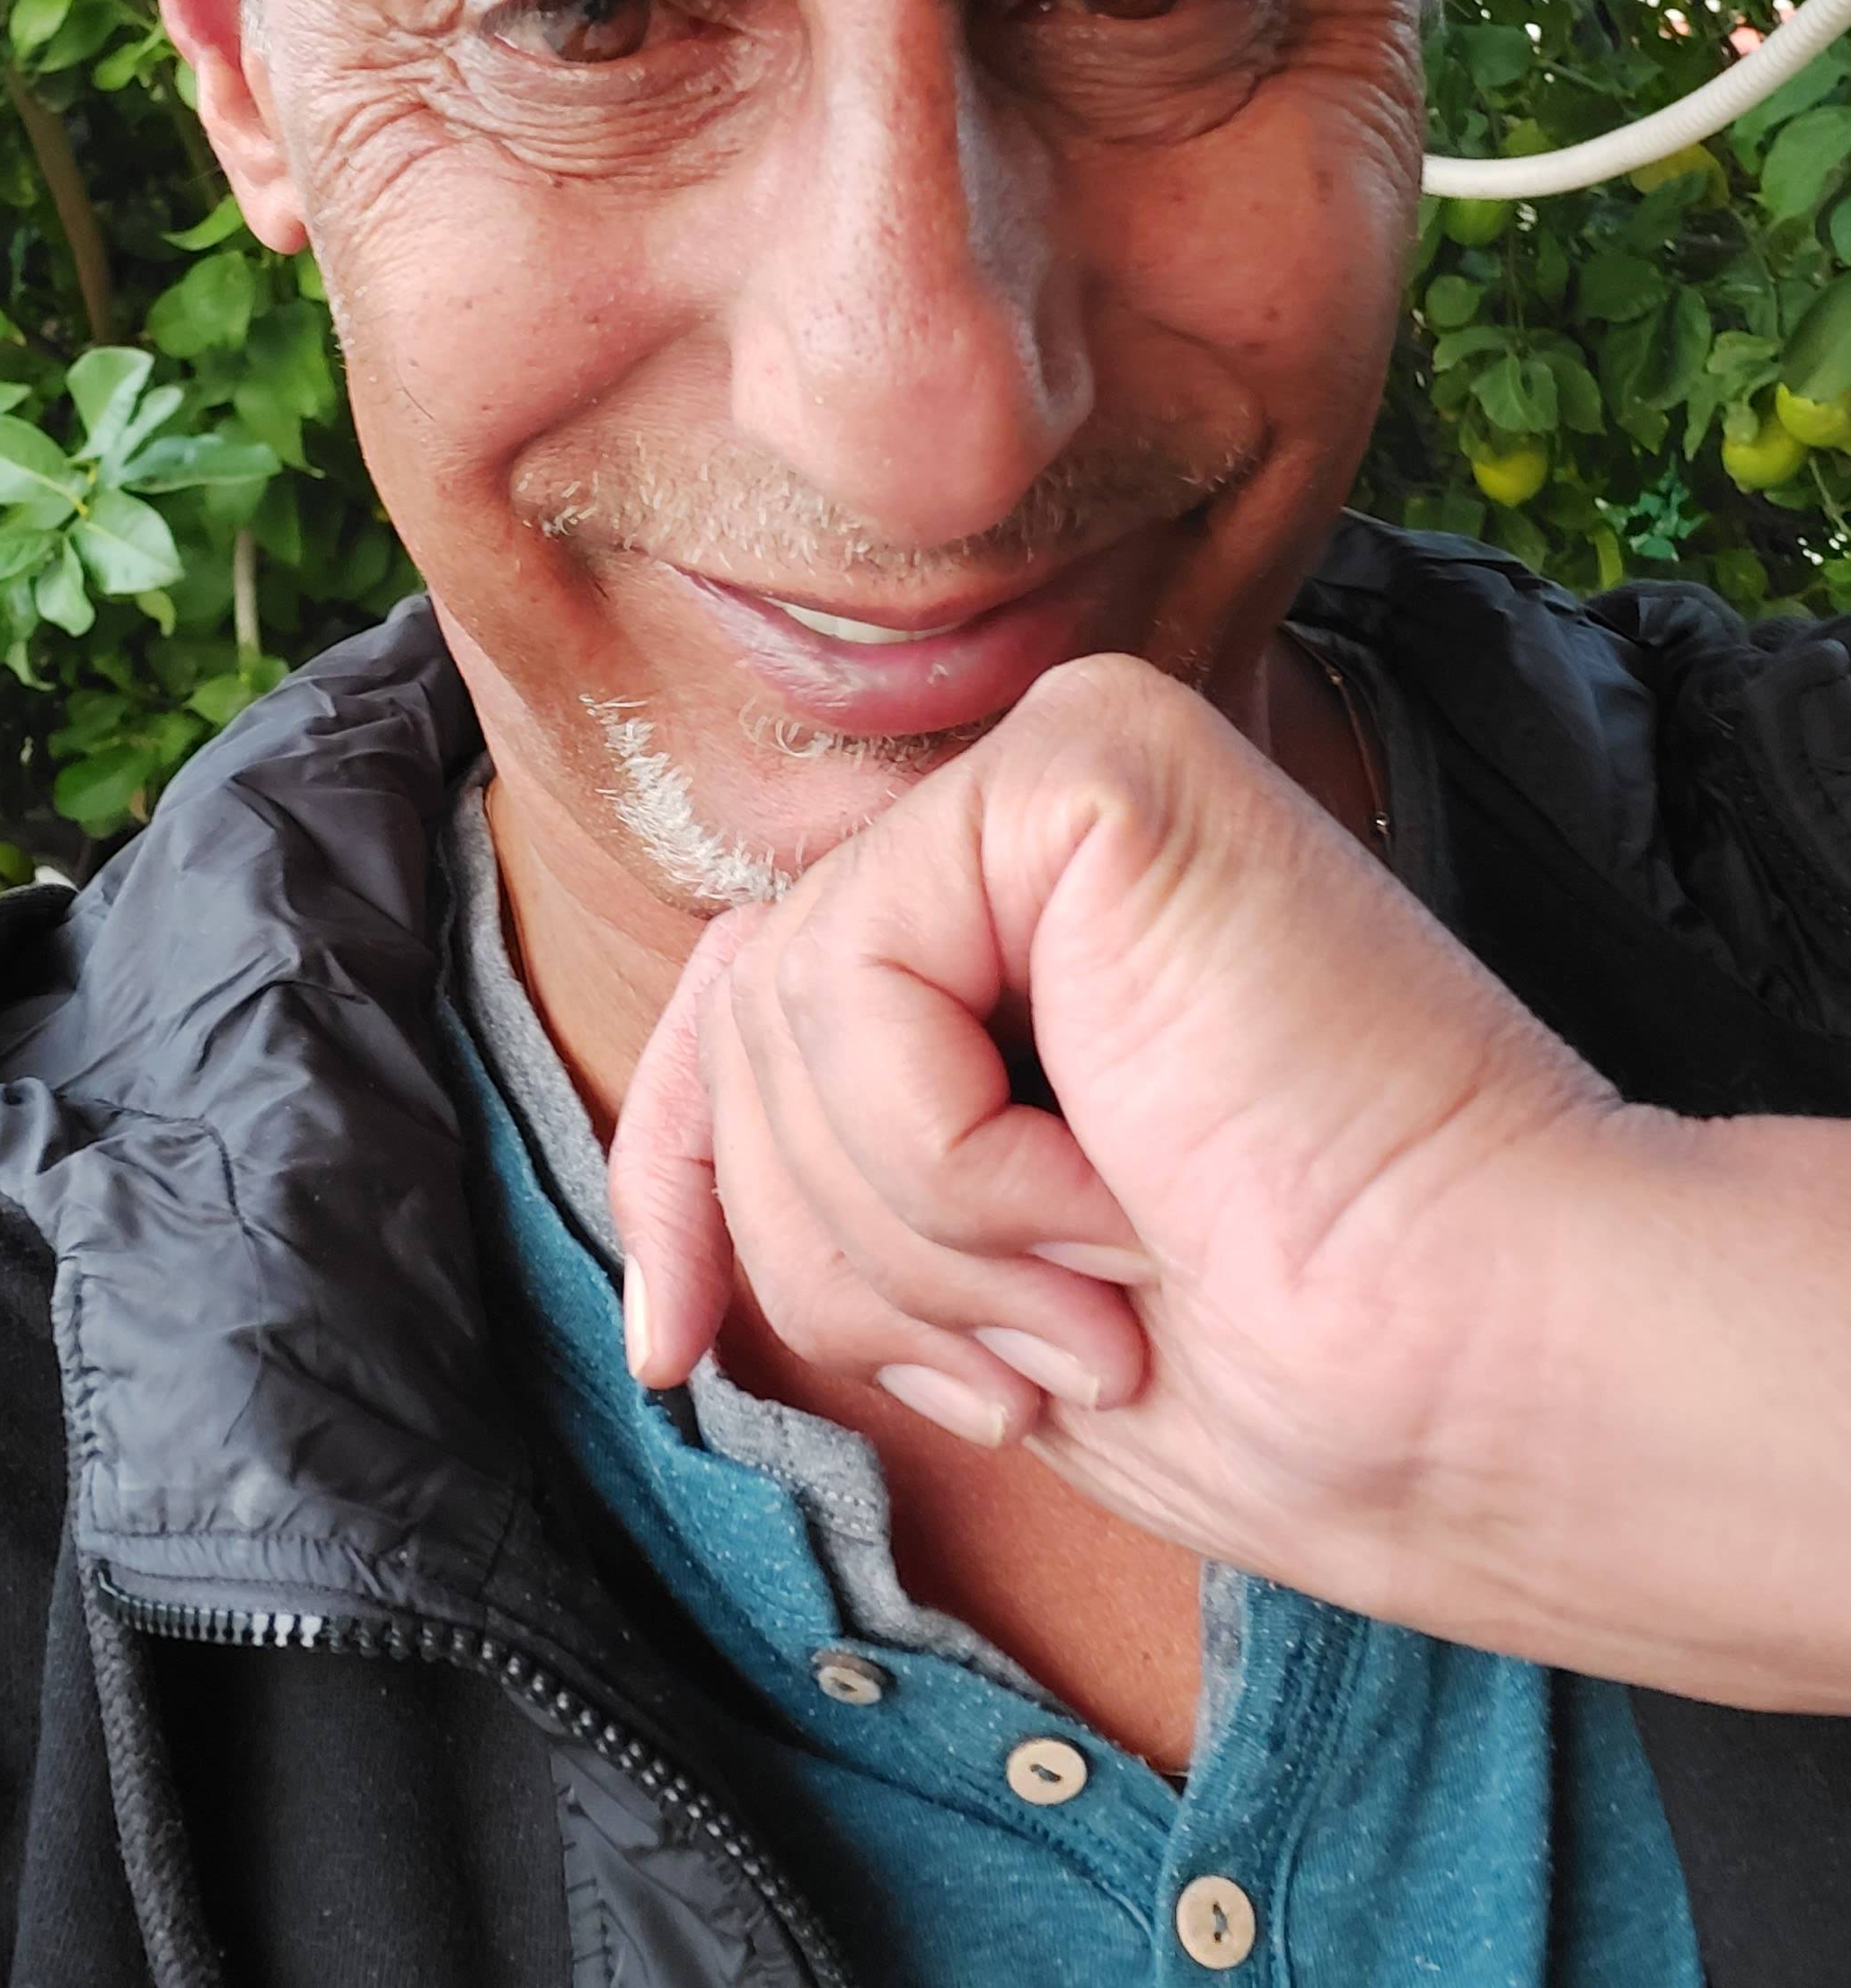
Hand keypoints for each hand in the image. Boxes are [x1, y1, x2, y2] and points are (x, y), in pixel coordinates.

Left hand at [609, 654, 1634, 1652]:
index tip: (674, 1354)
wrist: (1478, 1365)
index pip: (750, 1001)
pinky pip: (856, 965)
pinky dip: (947, 1148)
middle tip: (1028, 1380)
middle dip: (835, 1258)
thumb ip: (843, 1167)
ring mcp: (1058, 775)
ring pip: (779, 1008)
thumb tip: (662, 1193)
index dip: (680, 1176)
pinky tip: (1114, 1196)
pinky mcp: (1083, 761)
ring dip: (912, 1238)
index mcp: (1023, 940)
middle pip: (746, 1020)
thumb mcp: (985, 1283)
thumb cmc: (1281, 1364)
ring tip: (1099, 1311)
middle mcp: (1030, 831)